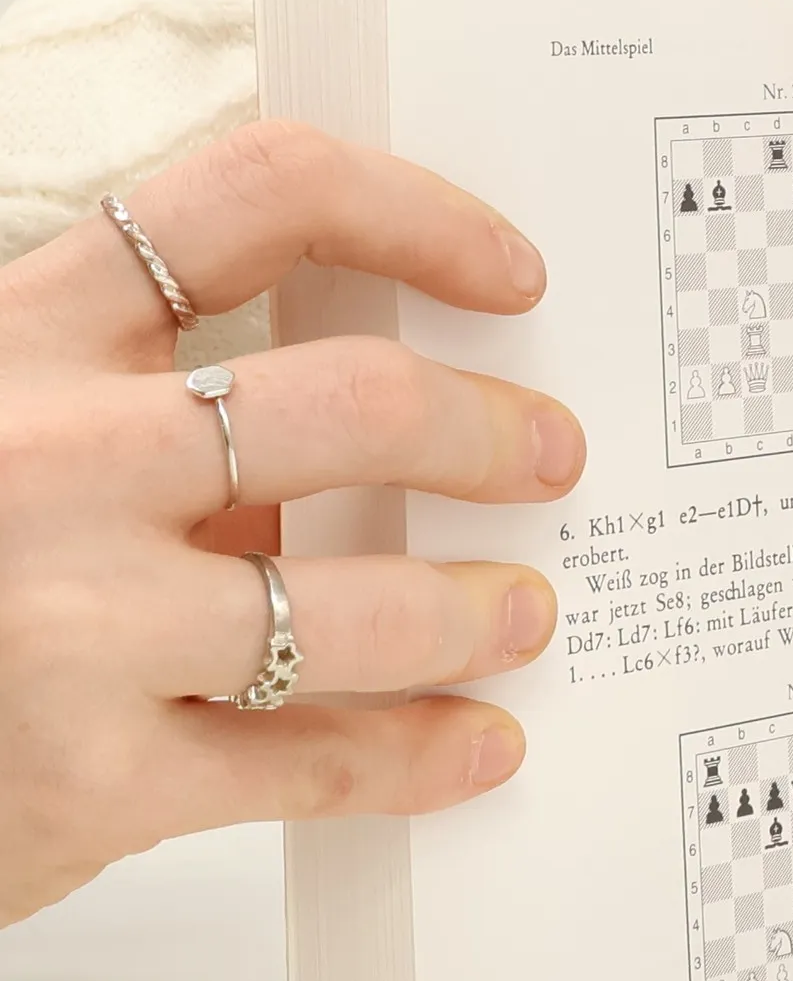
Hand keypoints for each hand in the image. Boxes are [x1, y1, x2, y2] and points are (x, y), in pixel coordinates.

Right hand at [0, 125, 586, 926]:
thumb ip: (146, 410)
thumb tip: (371, 425)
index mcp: (19, 331)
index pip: (251, 201)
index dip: (415, 217)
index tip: (511, 275)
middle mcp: (47, 456)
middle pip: (350, 403)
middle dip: (488, 432)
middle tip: (550, 455)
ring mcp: (68, 621)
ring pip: (357, 603)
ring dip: (477, 606)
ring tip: (526, 610)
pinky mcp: (90, 779)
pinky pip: (312, 765)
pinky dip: (418, 757)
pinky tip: (480, 746)